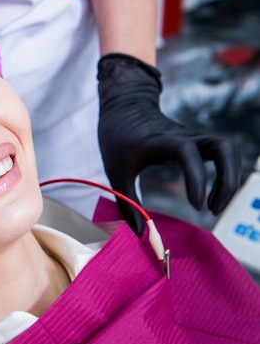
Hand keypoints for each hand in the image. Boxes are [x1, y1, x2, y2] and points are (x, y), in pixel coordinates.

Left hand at [97, 53, 240, 235]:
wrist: (124, 108)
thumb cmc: (117, 140)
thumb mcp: (115, 172)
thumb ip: (127, 203)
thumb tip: (141, 234)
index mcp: (160, 142)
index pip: (187, 152)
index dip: (196, 178)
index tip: (195, 206)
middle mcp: (184, 137)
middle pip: (224, 147)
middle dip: (228, 180)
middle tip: (212, 209)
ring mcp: (194, 138)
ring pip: (229, 150)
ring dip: (230, 179)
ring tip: (213, 206)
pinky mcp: (198, 142)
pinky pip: (222, 155)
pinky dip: (224, 175)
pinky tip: (209, 196)